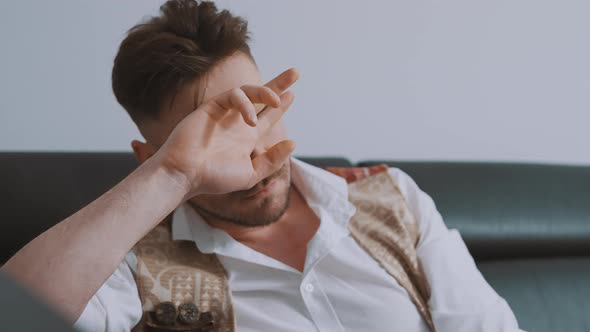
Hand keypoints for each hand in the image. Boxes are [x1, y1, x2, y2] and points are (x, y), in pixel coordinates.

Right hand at [155, 68, 298, 197]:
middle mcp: (238, 123)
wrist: (186, 174)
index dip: (281, 105)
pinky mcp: (212, 106)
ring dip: (266, 92)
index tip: (292, 95)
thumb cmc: (214, 178)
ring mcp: (225, 113)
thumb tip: (293, 142)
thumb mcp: (250, 174)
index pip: (268, 116)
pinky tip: (251, 120)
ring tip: (278, 100)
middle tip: (296, 72)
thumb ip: (272, 160)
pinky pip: (233, 95)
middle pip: (262, 97)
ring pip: (249, 92)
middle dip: (279, 84)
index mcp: (247, 139)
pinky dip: (245, 103)